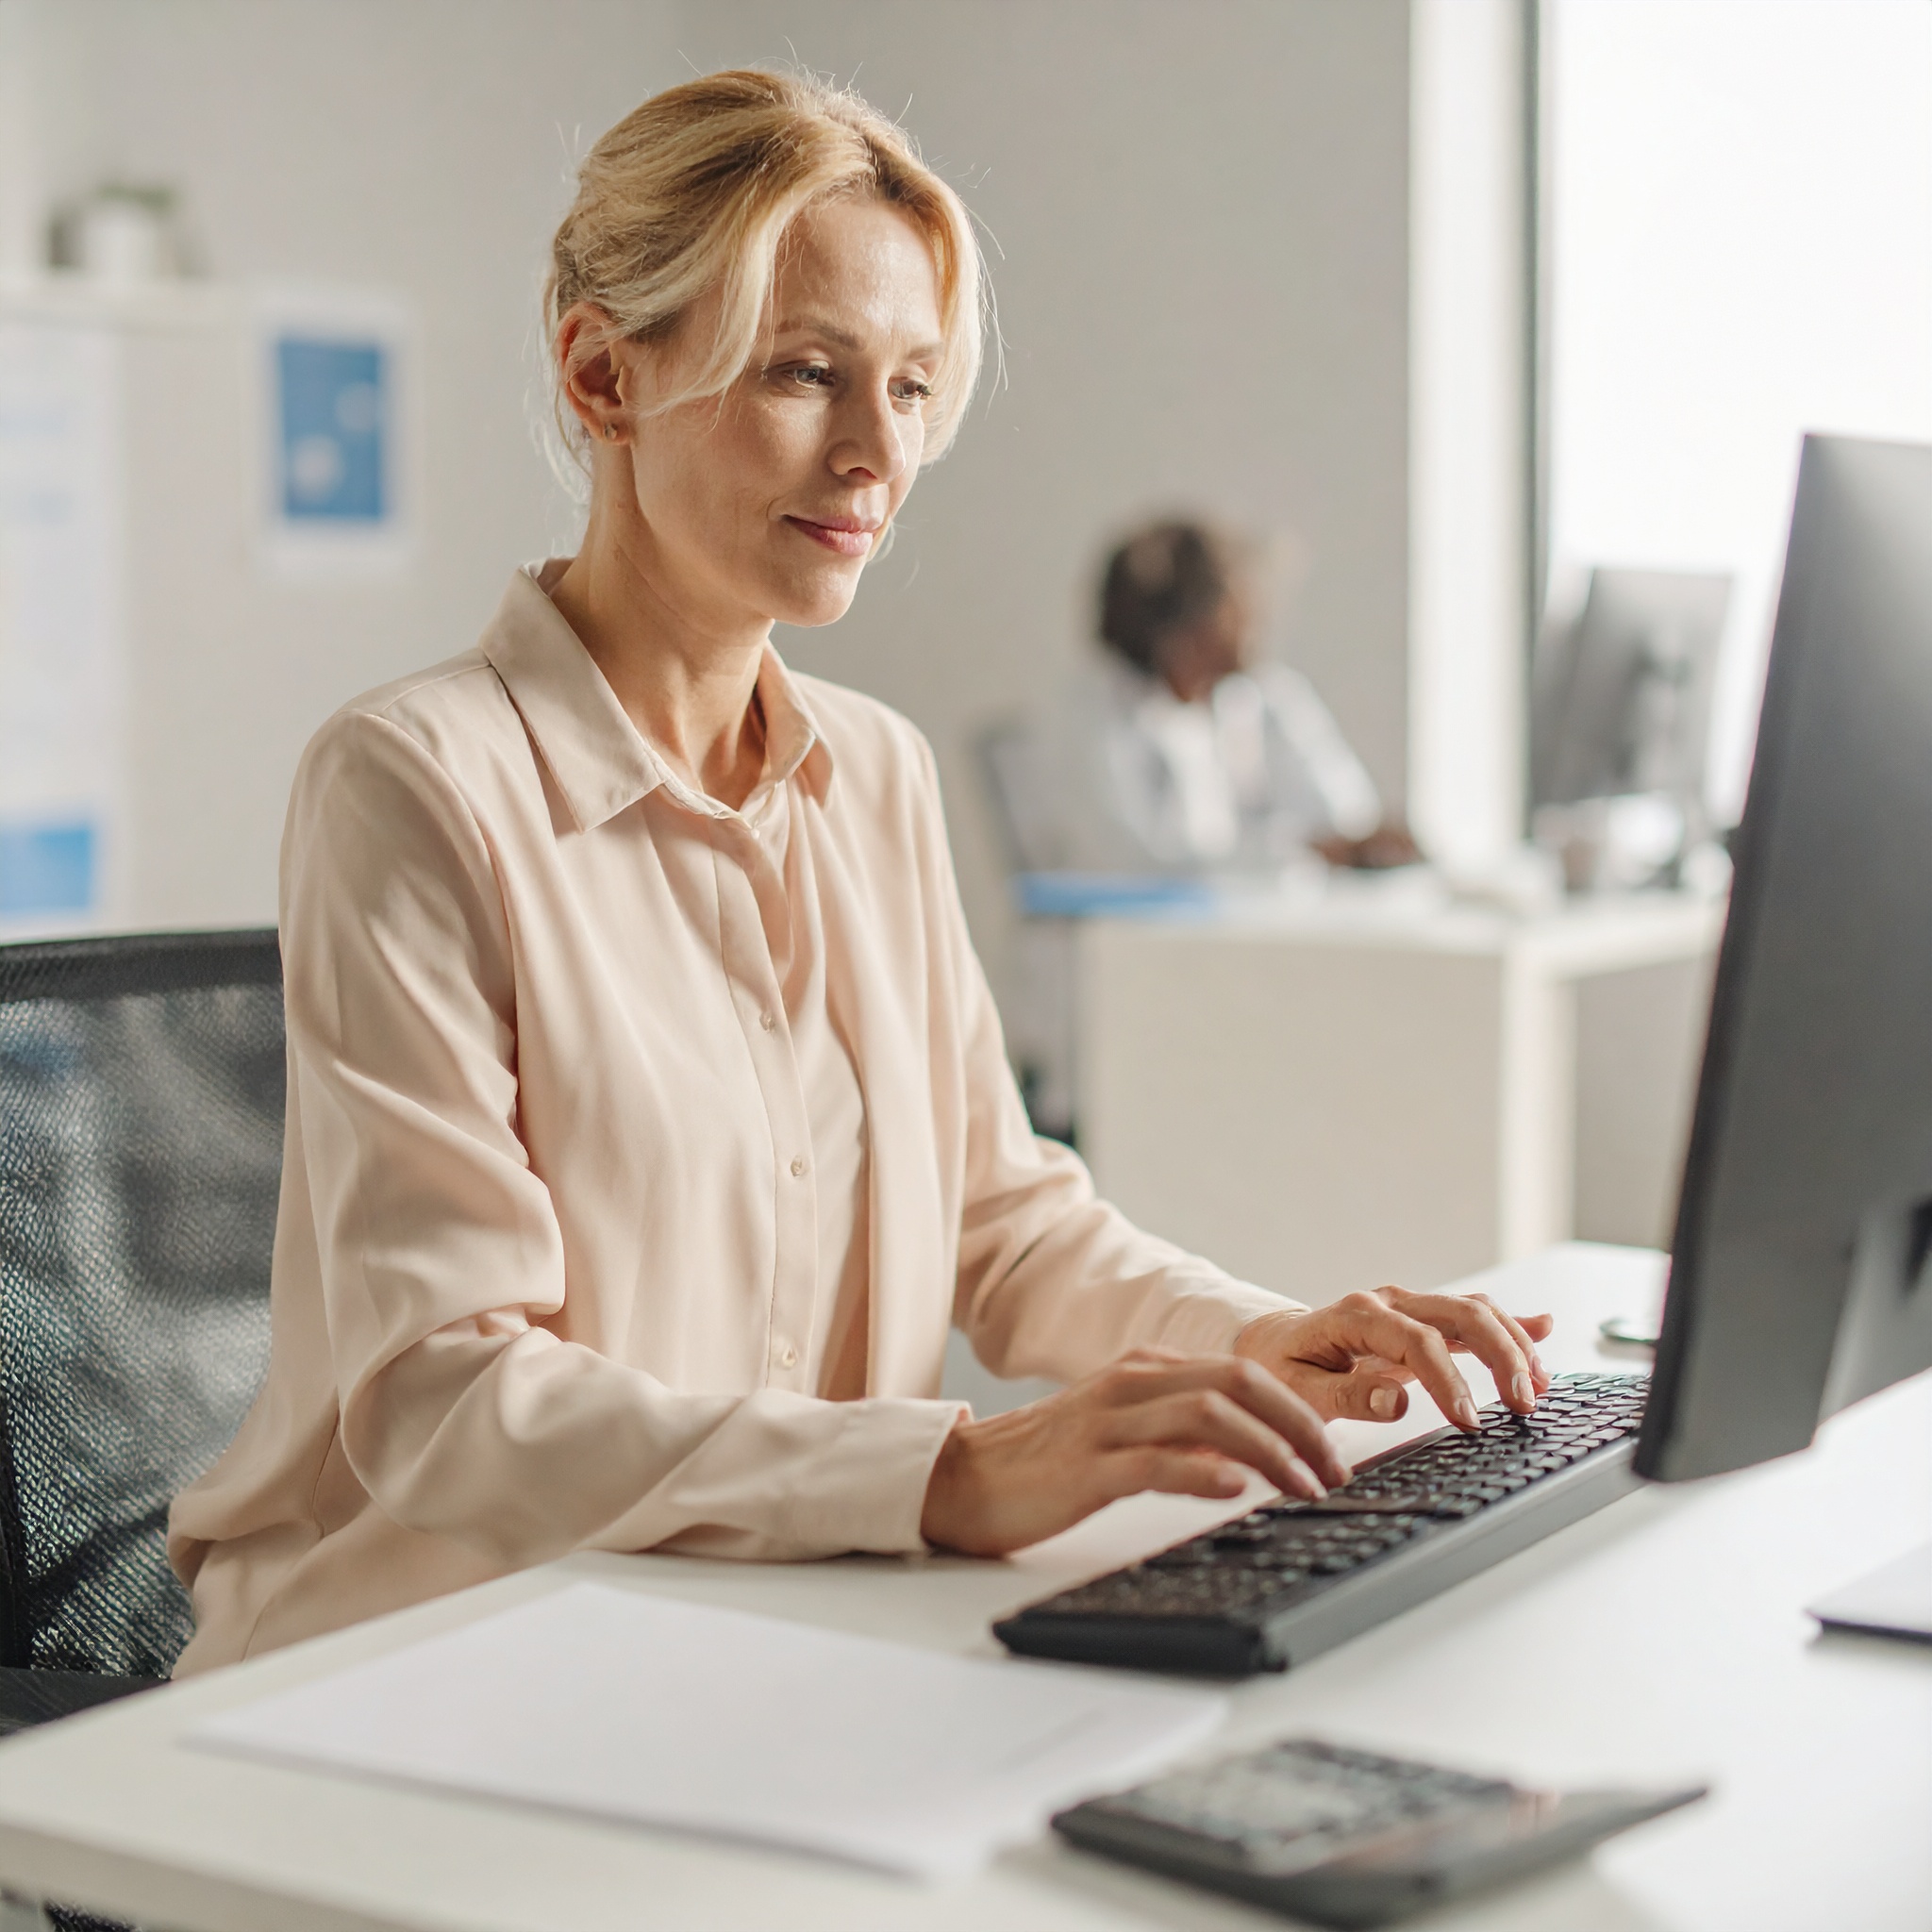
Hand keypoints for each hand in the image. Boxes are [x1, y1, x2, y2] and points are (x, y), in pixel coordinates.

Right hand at [920, 1347, 1351, 1557]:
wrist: (959, 1480)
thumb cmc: (1043, 1463)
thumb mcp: (1121, 1433)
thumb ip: (1180, 1433)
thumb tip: (1250, 1454)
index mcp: (1142, 1371)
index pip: (1242, 1373)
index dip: (1299, 1411)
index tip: (1333, 1454)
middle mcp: (1130, 1385)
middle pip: (1238, 1383)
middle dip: (1300, 1426)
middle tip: (1334, 1473)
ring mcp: (1106, 1423)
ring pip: (1209, 1416)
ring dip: (1271, 1451)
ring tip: (1305, 1488)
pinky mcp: (1085, 1467)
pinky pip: (1155, 1462)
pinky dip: (1204, 1472)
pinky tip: (1236, 1490)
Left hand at [1234, 1288, 1553, 1428]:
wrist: (1272, 1344)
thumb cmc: (1281, 1369)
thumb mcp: (1298, 1391)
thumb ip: (1344, 1398)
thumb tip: (1394, 1403)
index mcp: (1356, 1316)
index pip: (1417, 1342)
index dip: (1448, 1381)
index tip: (1469, 1422)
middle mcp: (1389, 1301)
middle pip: (1461, 1315)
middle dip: (1501, 1357)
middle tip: (1523, 1405)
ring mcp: (1409, 1305)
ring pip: (1474, 1311)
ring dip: (1513, 1343)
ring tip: (1540, 1386)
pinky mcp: (1423, 1318)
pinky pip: (1471, 1313)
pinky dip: (1509, 1323)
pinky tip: (1542, 1330)